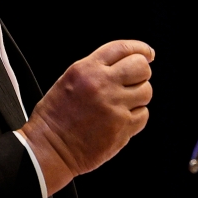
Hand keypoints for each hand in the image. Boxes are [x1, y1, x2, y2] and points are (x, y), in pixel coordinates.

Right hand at [18, 39, 153, 195]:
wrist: (49, 148)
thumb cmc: (55, 117)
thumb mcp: (69, 80)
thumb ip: (96, 70)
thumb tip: (125, 65)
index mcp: (86, 70)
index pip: (122, 48)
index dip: (140, 49)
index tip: (148, 53)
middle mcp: (102, 85)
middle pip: (141, 67)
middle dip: (141, 73)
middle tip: (135, 81)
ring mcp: (114, 107)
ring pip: (146, 92)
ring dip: (139, 96)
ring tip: (123, 104)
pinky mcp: (122, 128)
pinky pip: (143, 115)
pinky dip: (136, 117)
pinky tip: (120, 120)